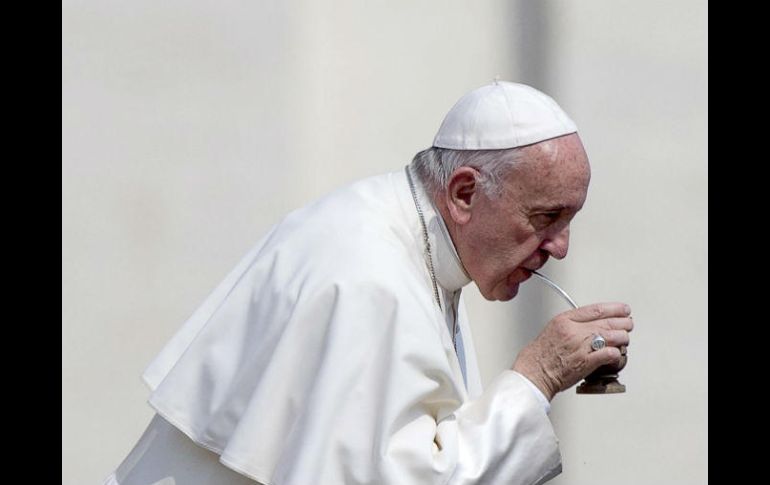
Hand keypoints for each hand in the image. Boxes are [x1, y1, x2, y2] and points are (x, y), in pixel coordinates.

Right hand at [512, 302, 632, 400]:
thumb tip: (590, 323)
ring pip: (613, 336)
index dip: (615, 308)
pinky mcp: (586, 362)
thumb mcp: (553, 329)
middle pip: (608, 322)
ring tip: (624, 340)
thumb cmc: (540, 355)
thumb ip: (572, 324)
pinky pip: (609, 354)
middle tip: (628, 324)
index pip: (596, 309)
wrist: (534, 373)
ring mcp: (581, 346)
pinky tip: (616, 354)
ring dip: (623, 338)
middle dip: (623, 323)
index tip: (623, 309)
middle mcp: (574, 331)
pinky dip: (616, 354)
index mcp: (565, 320)